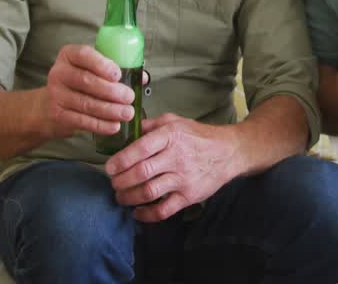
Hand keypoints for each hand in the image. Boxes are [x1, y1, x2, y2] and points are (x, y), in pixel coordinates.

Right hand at [38, 44, 138, 139]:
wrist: (50, 105)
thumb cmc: (79, 84)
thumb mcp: (92, 70)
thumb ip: (115, 71)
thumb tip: (142, 78)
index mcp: (69, 55)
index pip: (83, 54)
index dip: (101, 64)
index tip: (118, 75)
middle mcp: (59, 73)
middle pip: (87, 81)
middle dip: (111, 91)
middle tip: (129, 97)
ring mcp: (56, 95)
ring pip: (86, 103)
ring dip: (110, 110)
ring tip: (127, 113)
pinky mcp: (57, 114)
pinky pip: (82, 120)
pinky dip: (100, 125)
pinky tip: (114, 126)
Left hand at [104, 114, 239, 221]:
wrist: (229, 152)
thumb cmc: (198, 136)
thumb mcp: (175, 121)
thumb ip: (151, 125)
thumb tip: (127, 130)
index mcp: (170, 136)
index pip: (140, 149)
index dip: (120, 160)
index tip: (109, 168)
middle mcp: (177, 157)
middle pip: (141, 172)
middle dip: (121, 181)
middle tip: (114, 183)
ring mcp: (183, 178)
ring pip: (149, 192)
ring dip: (129, 197)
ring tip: (121, 196)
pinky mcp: (189, 196)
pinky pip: (164, 210)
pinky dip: (146, 215)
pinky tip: (137, 212)